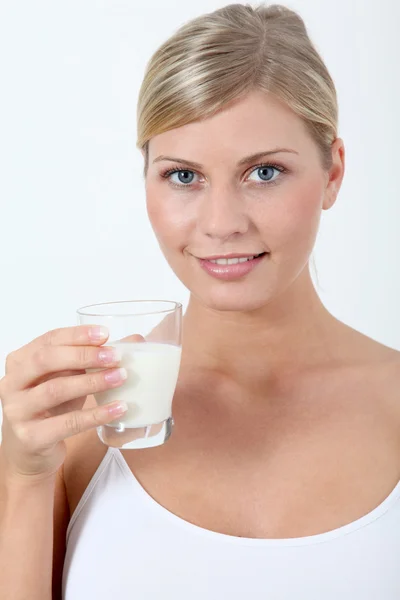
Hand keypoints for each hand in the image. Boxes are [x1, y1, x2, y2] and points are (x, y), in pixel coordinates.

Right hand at [0, 325, 130, 480]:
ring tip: (120, 377)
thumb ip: (83, 361)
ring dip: (92, 382)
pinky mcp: (30, 437)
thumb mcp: (62, 378)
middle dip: (84, 355)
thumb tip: (130, 343)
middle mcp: (12, 384)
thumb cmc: (49, 407)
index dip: (77, 335)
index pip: (49, 340)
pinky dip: (95, 415)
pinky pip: (67, 423)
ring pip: (56, 390)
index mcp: (19, 362)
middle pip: (47, 360)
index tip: (105, 334)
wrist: (28, 450)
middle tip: (114, 356)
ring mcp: (18, 411)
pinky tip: (118, 409)